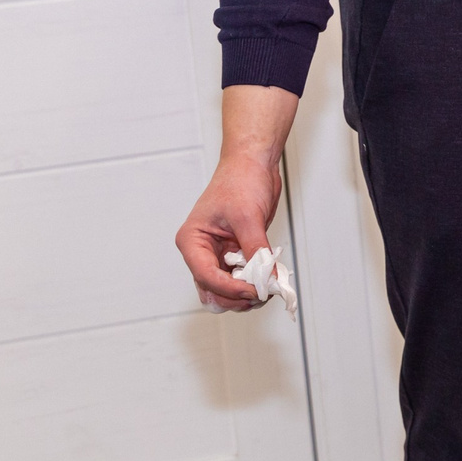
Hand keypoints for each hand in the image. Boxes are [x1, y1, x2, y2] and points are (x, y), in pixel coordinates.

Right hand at [176, 151, 279, 310]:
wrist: (253, 164)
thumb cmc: (240, 181)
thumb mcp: (247, 217)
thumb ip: (255, 250)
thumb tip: (266, 278)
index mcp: (192, 240)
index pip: (205, 276)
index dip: (230, 289)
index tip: (254, 292)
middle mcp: (201, 251)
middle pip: (212, 290)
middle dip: (236, 296)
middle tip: (262, 294)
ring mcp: (219, 254)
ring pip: (226, 289)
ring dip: (246, 293)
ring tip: (268, 286)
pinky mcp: (236, 254)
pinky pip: (242, 278)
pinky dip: (255, 282)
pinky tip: (269, 277)